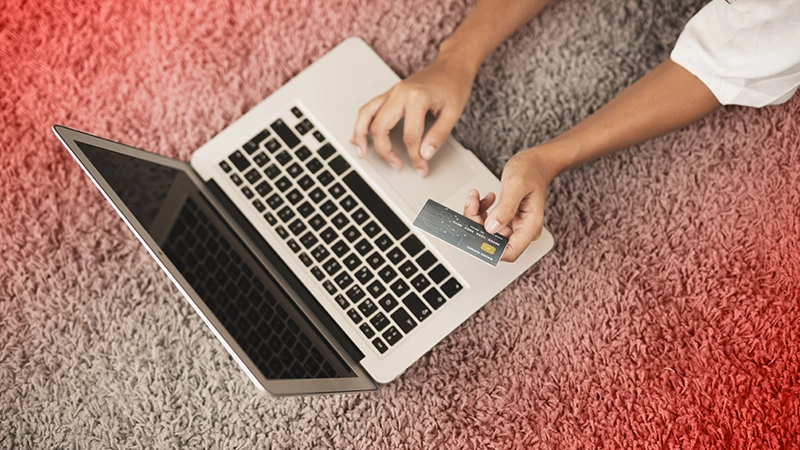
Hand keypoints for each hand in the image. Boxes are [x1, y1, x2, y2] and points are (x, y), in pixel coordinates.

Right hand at [350, 52, 475, 176]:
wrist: (452, 66)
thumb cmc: (454, 85)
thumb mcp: (453, 113)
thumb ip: (438, 136)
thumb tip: (425, 155)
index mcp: (417, 98)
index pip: (410, 136)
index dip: (415, 156)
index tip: (421, 167)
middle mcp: (400, 93)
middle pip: (381, 126)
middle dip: (385, 150)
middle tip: (396, 164)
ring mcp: (392, 92)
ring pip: (367, 114)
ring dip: (360, 135)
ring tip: (362, 152)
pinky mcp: (390, 94)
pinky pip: (369, 108)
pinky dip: (362, 123)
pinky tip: (359, 136)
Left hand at [463, 147, 558, 261]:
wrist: (536, 163)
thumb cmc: (532, 171)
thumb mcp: (516, 185)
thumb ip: (505, 207)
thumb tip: (491, 227)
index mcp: (530, 226)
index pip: (510, 252)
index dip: (490, 249)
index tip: (474, 235)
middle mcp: (522, 229)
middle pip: (494, 241)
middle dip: (478, 225)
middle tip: (472, 206)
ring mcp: (514, 224)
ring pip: (488, 231)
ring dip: (477, 216)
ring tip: (475, 199)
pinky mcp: (507, 218)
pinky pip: (488, 222)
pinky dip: (481, 210)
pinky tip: (482, 199)